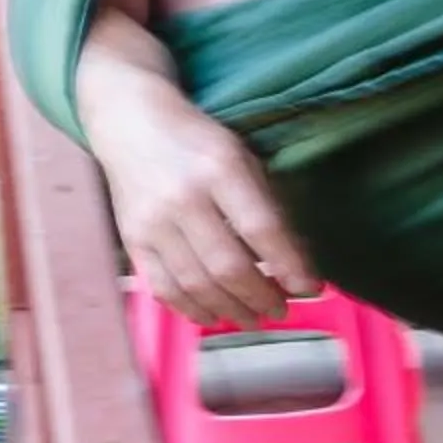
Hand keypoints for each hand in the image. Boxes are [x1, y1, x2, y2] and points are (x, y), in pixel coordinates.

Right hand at [93, 75, 320, 329]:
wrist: (131, 124)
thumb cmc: (197, 140)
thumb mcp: (241, 155)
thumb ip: (266, 204)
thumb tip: (294, 261)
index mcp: (219, 168)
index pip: (261, 228)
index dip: (289, 265)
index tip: (310, 287)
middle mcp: (184, 198)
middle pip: (228, 265)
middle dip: (261, 296)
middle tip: (281, 310)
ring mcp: (153, 224)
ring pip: (196, 284)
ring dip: (231, 310)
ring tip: (254, 318)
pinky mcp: (132, 241)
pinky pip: (164, 288)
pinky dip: (192, 309)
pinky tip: (214, 315)